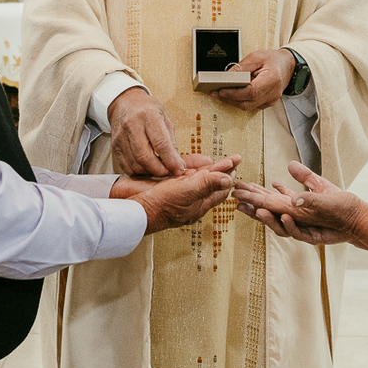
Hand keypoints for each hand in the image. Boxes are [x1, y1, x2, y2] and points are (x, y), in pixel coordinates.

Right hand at [109, 87, 183, 176]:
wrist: (125, 102)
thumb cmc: (147, 109)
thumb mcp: (164, 117)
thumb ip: (171, 140)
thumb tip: (178, 163)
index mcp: (148, 115)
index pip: (161, 143)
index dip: (171, 160)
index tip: (179, 169)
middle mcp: (132, 126)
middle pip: (145, 157)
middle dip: (160, 170)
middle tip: (169, 172)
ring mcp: (121, 137)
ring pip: (135, 164)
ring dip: (149, 172)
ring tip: (159, 170)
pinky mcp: (115, 146)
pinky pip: (126, 166)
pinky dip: (138, 172)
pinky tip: (146, 168)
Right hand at [124, 155, 241, 233]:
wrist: (132, 208)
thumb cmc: (158, 205)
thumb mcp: (186, 192)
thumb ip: (206, 185)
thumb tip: (227, 180)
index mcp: (198, 205)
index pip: (219, 189)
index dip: (228, 175)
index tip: (235, 162)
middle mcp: (189, 200)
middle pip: (210, 183)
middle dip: (221, 170)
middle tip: (232, 159)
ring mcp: (178, 194)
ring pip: (197, 180)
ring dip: (208, 169)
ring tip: (218, 160)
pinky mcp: (166, 188)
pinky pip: (182, 179)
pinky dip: (190, 170)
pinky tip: (193, 167)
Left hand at [213, 48, 294, 111]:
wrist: (287, 65)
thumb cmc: (273, 60)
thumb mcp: (256, 57)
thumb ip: (241, 67)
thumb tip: (227, 77)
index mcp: (272, 80)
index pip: (251, 92)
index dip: (234, 93)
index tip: (221, 91)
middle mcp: (273, 93)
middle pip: (248, 102)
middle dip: (230, 99)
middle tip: (216, 94)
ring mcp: (271, 100)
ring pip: (248, 106)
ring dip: (233, 102)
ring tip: (220, 94)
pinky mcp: (267, 103)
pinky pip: (251, 106)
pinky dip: (240, 102)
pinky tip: (232, 96)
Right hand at [232, 161, 366, 245]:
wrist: (357, 218)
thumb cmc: (339, 204)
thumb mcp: (320, 185)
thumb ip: (305, 177)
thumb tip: (289, 164)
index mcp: (293, 206)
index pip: (268, 200)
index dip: (253, 194)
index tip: (239, 187)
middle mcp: (294, 218)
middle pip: (268, 214)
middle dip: (253, 208)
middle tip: (238, 200)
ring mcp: (303, 228)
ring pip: (280, 226)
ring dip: (269, 219)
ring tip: (258, 210)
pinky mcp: (313, 236)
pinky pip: (299, 233)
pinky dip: (291, 225)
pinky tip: (286, 215)